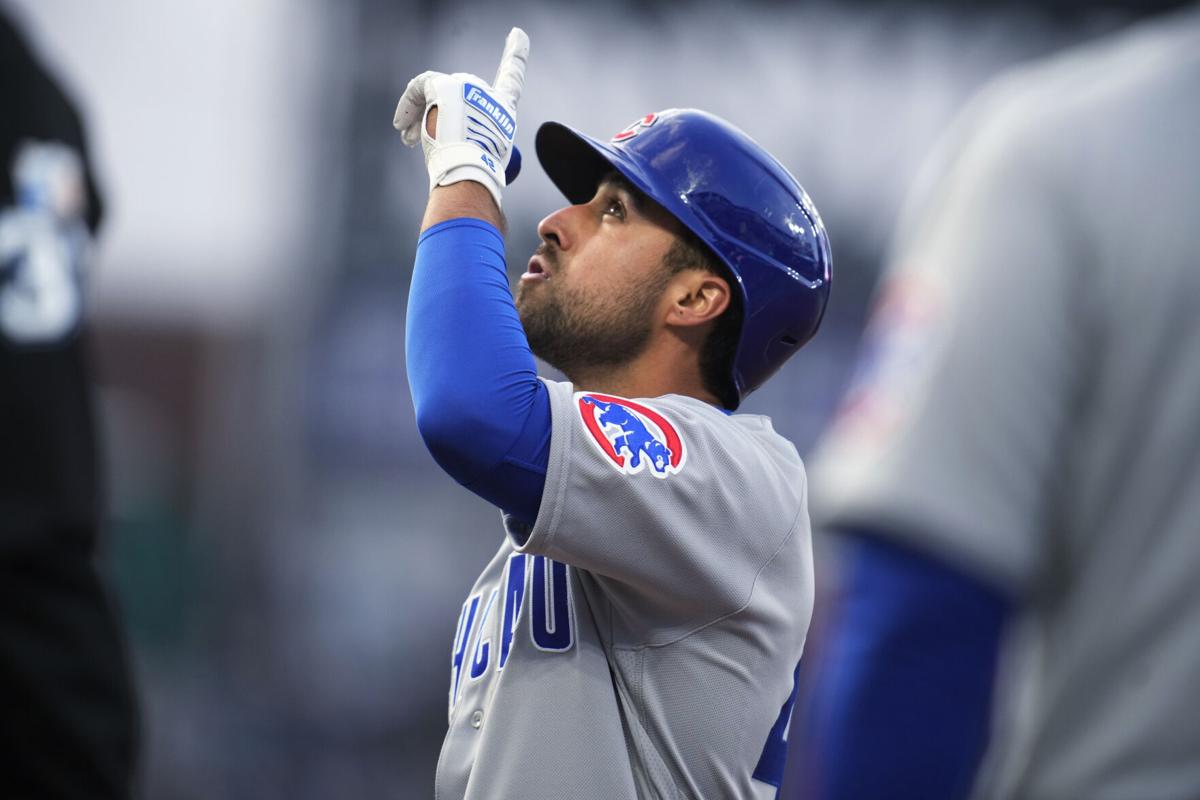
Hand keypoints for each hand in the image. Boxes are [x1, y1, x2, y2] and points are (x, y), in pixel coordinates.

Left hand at [393, 27, 528, 209]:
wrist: (468, 173)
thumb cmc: (477, 177)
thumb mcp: (484, 161)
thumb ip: (477, 147)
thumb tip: (471, 175)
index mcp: (505, 111)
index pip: (513, 78)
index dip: (517, 55)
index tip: (518, 35)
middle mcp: (490, 94)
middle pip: (460, 93)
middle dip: (440, 113)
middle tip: (417, 139)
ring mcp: (467, 87)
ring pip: (436, 91)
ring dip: (420, 113)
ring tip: (408, 138)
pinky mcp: (445, 87)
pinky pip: (420, 86)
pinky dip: (408, 104)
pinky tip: (400, 125)